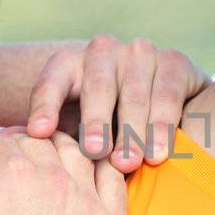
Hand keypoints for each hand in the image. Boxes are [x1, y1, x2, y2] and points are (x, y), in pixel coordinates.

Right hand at [0, 131, 129, 214]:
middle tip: (18, 162)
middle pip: (43, 142)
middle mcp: (56, 179)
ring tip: (55, 165)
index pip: (1, 142)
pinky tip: (92, 178)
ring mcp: (90, 201)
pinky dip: (102, 170)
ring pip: (81, 153)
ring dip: (64, 152)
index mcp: (13, 174)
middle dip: (25, 146)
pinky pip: (115, 181)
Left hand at [23, 35, 207, 170]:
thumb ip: (63, 141)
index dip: (45, 106)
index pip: (52, 82)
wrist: (157, 108)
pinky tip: (159, 153)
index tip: (39, 133)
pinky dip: (162, 126)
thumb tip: (44, 163)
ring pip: (134, 93)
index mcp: (69, 64)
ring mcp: (140, 53)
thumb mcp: (76, 132)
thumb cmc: (104, 129)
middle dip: (96, 122)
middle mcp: (103, 51)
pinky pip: (168, 94)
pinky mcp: (174, 61)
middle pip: (97, 87)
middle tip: (95, 152)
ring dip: (132, 131)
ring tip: (129, 162)